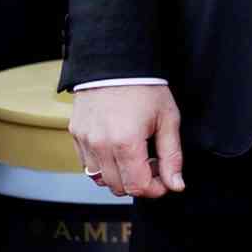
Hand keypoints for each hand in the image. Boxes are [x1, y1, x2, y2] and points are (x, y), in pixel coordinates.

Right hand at [70, 84, 184, 199]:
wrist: (115, 61)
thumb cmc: (144, 87)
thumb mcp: (167, 119)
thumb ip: (172, 156)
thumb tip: (176, 185)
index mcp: (126, 142)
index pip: (137, 187)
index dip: (155, 189)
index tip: (164, 179)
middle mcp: (100, 145)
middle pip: (119, 187)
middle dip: (139, 183)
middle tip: (152, 163)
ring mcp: (85, 140)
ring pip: (100, 179)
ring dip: (120, 176)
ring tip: (134, 156)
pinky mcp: (75, 134)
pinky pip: (88, 164)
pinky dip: (103, 165)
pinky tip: (117, 149)